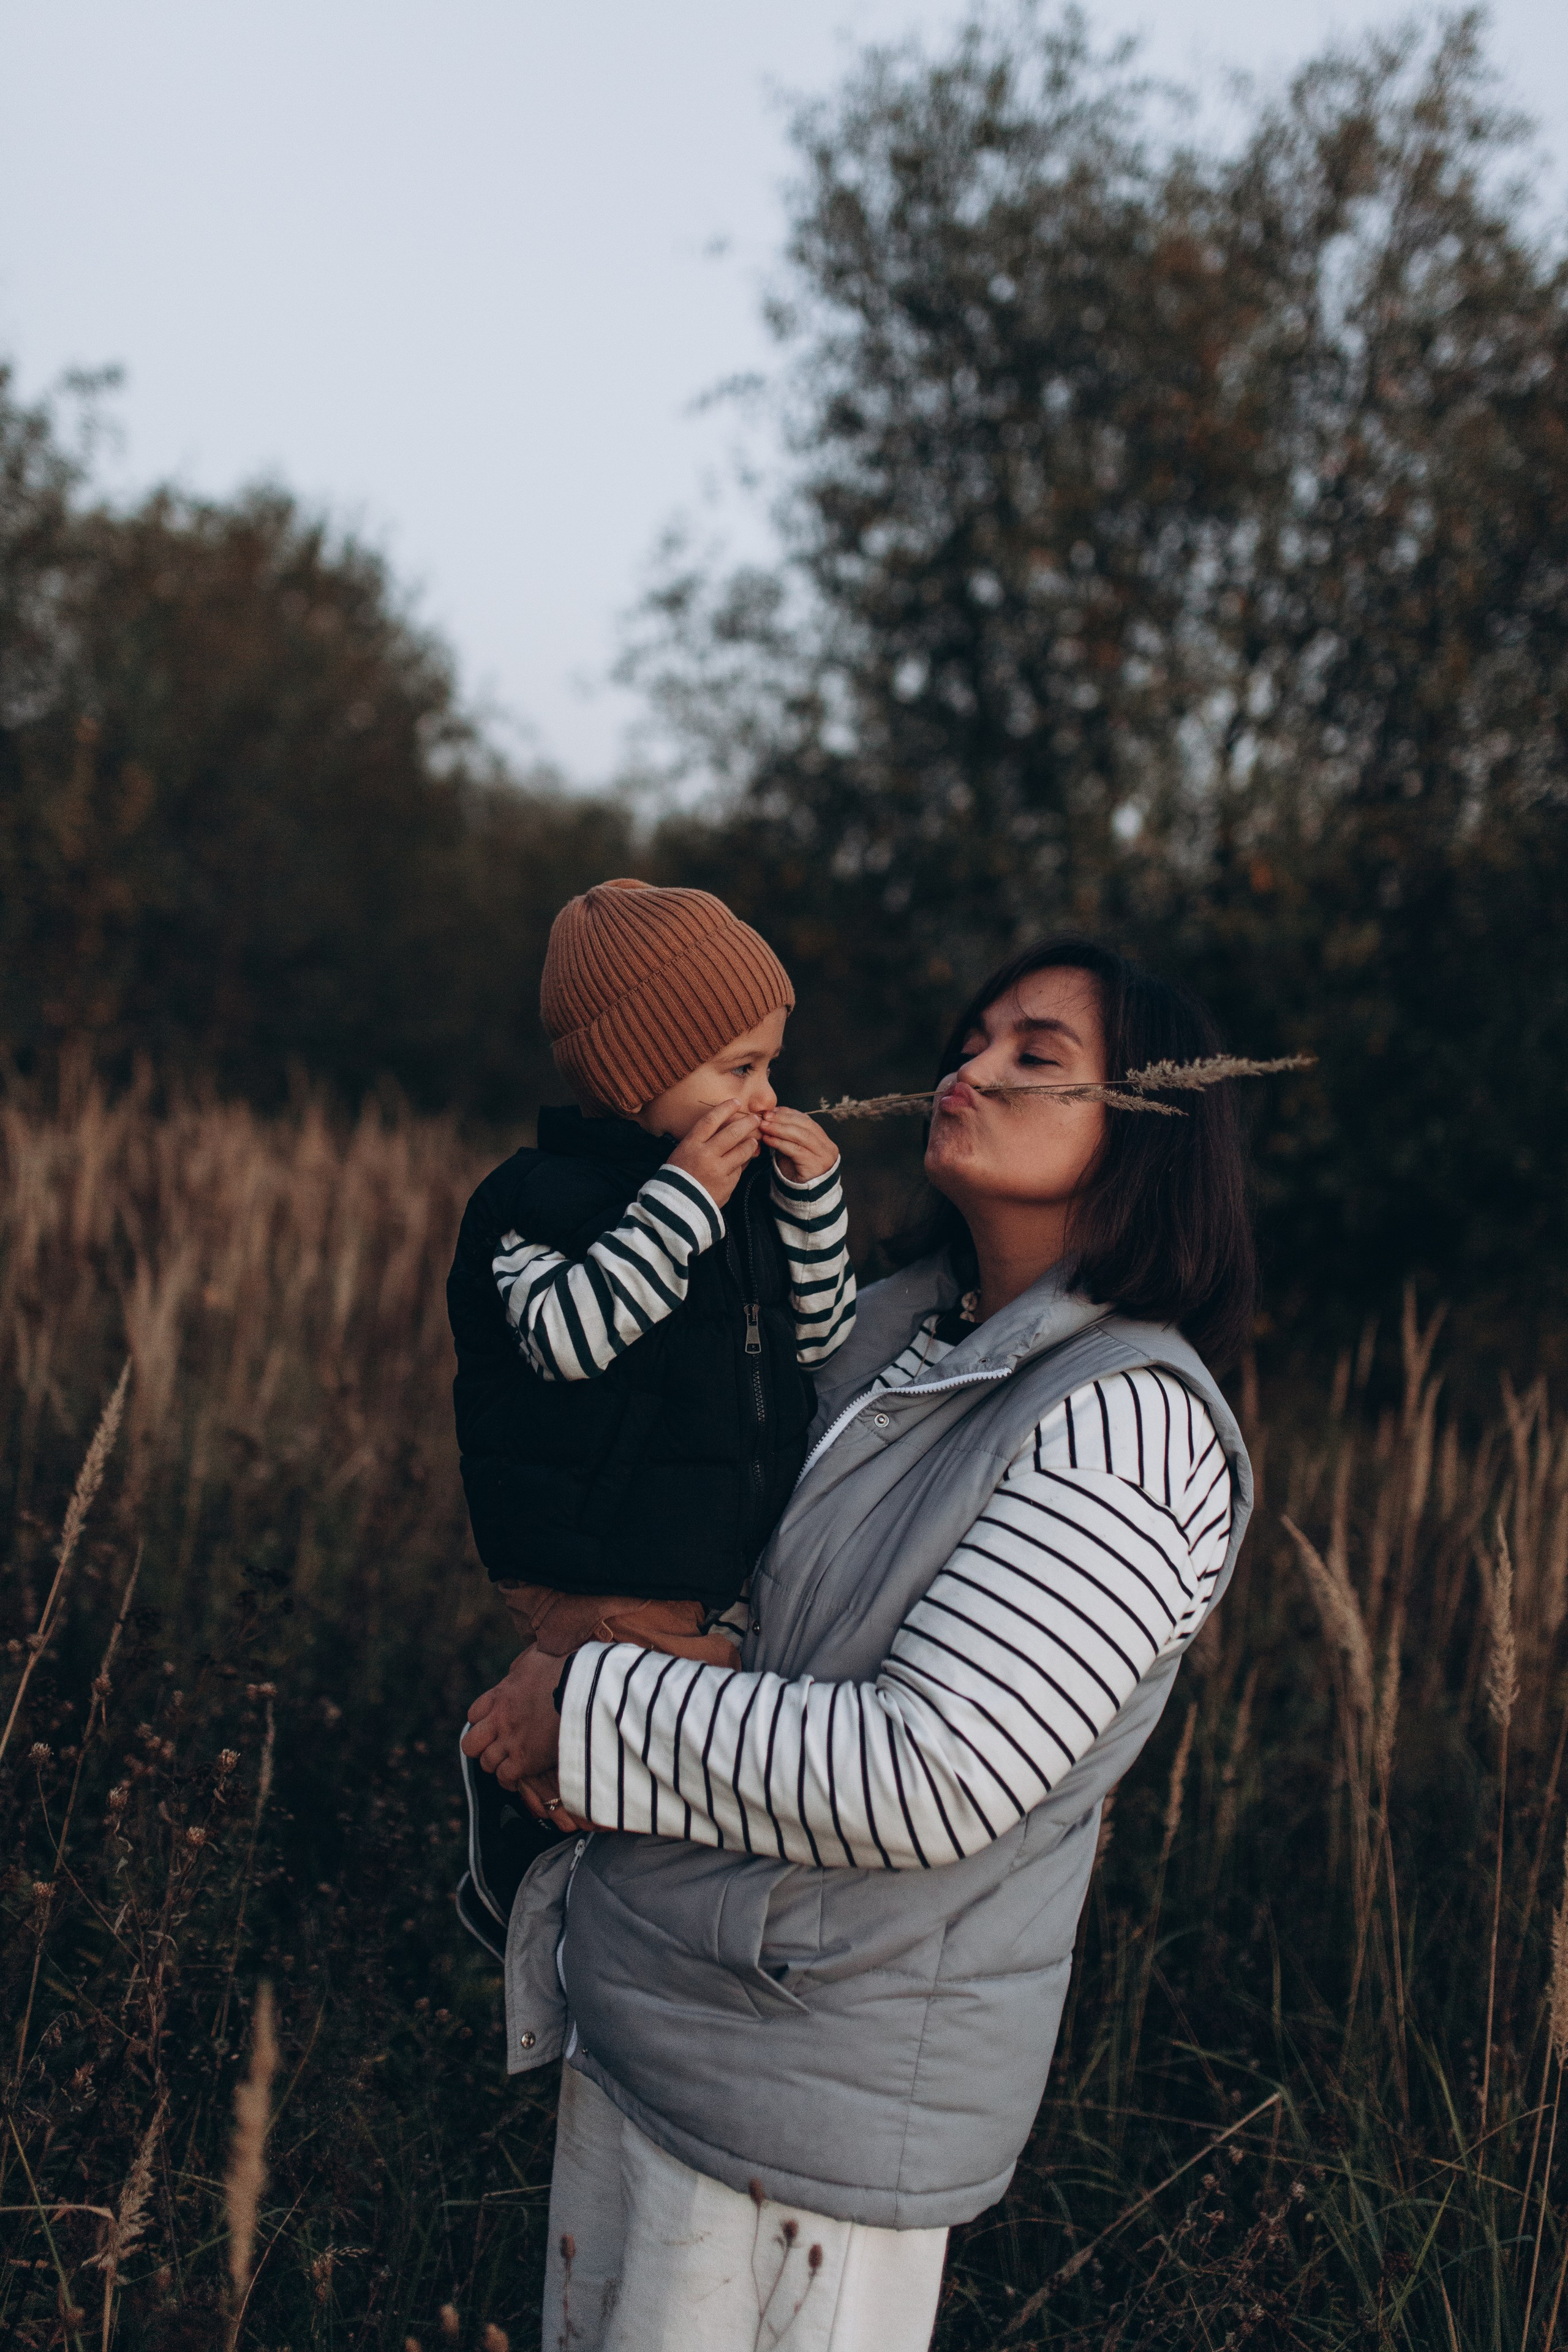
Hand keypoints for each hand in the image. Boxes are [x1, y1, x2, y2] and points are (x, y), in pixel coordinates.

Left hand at [462, 1643, 563, 1792]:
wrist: (585, 1690)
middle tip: (498, 1747)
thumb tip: (522, 1666)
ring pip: (486, 1763)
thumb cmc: (566, 1670)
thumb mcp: (537, 1657)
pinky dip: (510, 1779)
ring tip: (512, 1762)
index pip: (473, 1715)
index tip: (496, 1725)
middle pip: (470, 1745)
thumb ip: (523, 1664)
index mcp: (500, 1695)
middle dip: (482, 1747)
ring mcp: (511, 1742)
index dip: (483, 1721)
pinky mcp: (526, 1761)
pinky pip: (505, 1778)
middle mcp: (499, 1721)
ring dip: (498, 1763)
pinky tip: (520, 1775)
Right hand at [666, 1101, 760, 1207]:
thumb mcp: (683, 1152)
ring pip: (743, 1151)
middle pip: (732, 1133)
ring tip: (753, 1140)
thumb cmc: (679, 1175)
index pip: (711, 1120)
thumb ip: (702, 1140)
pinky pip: (740, 1169)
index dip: (725, 1108)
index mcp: (691, 1145)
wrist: (676, 1205)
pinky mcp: (728, 1184)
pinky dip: (743, 1163)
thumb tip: (725, 1127)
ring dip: (751, 1143)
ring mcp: (718, 1170)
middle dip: (747, 1123)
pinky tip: (743, 1161)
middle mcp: (705, 1155)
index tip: (736, 1102)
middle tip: (755, 1119)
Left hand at [760, 1107, 838, 1185]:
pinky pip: (796, 1150)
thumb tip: (770, 1116)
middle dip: (783, 1119)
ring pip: (801, 1136)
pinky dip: (780, 1143)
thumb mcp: (792, 1149)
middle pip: (805, 1125)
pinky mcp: (815, 1166)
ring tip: (764, 1126)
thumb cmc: (796, 1172)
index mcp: (823, 1139)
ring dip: (779, 1129)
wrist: (803, 1197)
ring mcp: (824, 1156)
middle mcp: (827, 1146)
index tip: (771, 1111)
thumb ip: (786, 1134)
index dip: (788, 1113)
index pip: (806, 1120)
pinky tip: (768, 1140)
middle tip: (765, 1116)